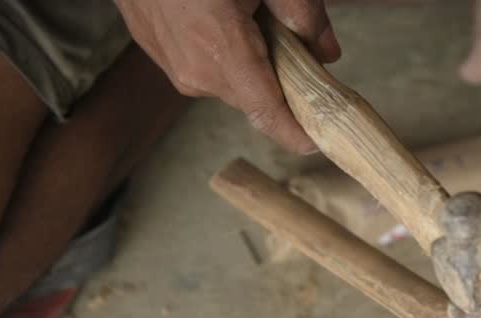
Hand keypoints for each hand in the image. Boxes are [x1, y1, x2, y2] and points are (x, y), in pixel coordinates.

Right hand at [115, 0, 339, 152]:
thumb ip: (302, 12)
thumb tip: (327, 53)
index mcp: (221, 49)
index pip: (268, 113)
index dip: (297, 134)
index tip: (319, 142)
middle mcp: (193, 69)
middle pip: (253, 95)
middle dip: (278, 79)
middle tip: (295, 44)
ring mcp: (169, 62)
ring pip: (227, 78)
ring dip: (246, 58)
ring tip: (247, 13)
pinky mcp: (154, 49)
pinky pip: (201, 62)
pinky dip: (219, 46)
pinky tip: (216, 9)